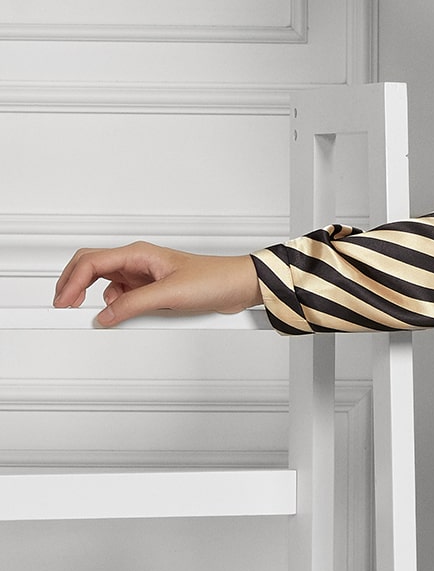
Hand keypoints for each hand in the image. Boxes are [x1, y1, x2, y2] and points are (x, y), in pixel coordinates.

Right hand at [53, 242, 263, 326]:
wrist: (237, 286)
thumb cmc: (213, 279)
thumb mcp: (169, 295)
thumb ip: (133, 306)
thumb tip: (104, 316)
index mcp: (139, 254)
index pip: (91, 262)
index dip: (70, 283)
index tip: (59, 303)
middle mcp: (138, 262)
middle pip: (91, 269)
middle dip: (73, 287)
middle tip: (64, 309)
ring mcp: (144, 276)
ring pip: (106, 285)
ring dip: (95, 300)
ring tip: (94, 316)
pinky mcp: (153, 290)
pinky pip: (124, 299)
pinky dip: (117, 308)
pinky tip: (122, 317)